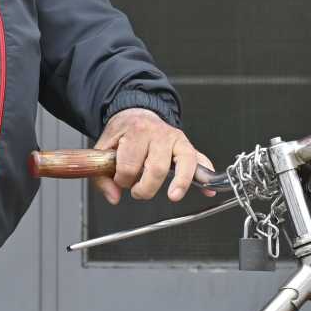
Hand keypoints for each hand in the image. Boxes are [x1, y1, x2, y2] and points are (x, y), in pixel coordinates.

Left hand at [92, 108, 211, 204]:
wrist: (137, 113)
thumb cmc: (124, 133)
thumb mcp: (105, 147)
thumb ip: (103, 175)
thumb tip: (113, 197)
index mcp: (136, 132)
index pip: (130, 165)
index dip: (123, 179)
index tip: (121, 180)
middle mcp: (159, 134)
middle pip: (157, 167)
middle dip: (145, 187)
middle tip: (138, 191)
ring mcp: (176, 139)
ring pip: (184, 162)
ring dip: (180, 182)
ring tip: (173, 195)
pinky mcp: (187, 146)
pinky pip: (200, 159)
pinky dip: (206, 174)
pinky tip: (207, 188)